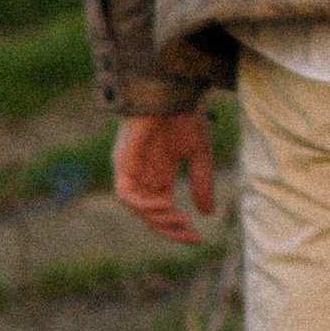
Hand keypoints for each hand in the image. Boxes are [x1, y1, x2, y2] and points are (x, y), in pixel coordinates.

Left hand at [114, 110, 216, 243]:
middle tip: (192, 236)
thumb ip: (201, 181)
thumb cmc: (184, 115)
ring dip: (158, 219)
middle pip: (150, 216)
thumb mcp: (199, 153)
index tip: (199, 239)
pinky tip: (165, 204)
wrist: (171, 91)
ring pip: (137, 209)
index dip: (178, 228)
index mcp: (159, 175)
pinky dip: (143, 205)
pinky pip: (126, 195)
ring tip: (180, 219)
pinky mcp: (122, 163)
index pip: (163, 212)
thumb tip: (208, 214)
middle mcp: (142, 177)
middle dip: (171, 229)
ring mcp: (130, 171)